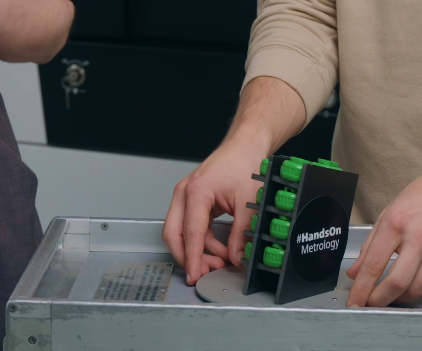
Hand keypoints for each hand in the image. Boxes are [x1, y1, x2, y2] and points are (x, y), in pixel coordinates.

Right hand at [162, 138, 263, 282]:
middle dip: (187, 257)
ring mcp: (185, 197)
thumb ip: (241, 233)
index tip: (194, 275)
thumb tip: (237, 256)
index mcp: (196, 192)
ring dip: (197, 251)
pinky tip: (218, 249)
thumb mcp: (247, 202)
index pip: (190, 233)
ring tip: (219, 262)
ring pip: (181, 233)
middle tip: (204, 272)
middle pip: (173, 234)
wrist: (244, 146)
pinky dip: (202, 241)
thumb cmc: (243, 163)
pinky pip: (191, 227)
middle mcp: (185, 194)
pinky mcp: (191, 201)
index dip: (192, 258)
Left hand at [344, 160, 421, 307]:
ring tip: (387, 294)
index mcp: (396, 223)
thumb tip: (356, 271)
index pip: (374, 265)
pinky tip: (411, 277)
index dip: (361, 289)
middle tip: (369, 305)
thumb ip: (370, 244)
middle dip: (378, 301)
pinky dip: (416, 284)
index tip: (354, 302)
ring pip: (414, 289)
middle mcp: (418, 238)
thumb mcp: (389, 212)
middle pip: (396, 284)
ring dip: (397, 298)